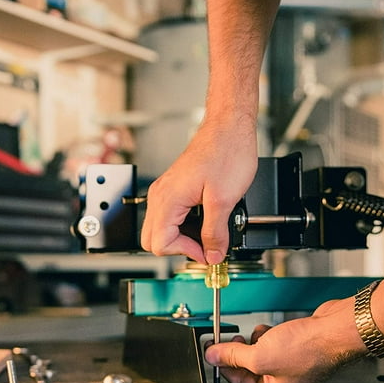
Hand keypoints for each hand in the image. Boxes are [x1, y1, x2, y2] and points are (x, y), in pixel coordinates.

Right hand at [140, 116, 257, 263]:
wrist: (230, 127)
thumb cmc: (227, 152)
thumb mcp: (224, 200)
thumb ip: (215, 232)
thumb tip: (212, 254)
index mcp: (168, 198)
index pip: (160, 243)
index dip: (186, 252)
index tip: (208, 250)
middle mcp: (161, 195)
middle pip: (153, 240)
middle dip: (180, 248)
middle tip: (206, 245)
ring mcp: (166, 192)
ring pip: (162, 229)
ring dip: (184, 237)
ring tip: (210, 232)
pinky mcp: (176, 189)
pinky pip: (172, 217)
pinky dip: (187, 225)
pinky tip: (207, 221)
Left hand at [204, 298, 366, 382]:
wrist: (336, 329)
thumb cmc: (309, 350)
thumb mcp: (259, 355)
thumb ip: (233, 356)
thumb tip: (213, 356)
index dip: (224, 366)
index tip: (212, 351)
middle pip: (250, 369)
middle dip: (239, 353)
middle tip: (229, 340)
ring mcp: (293, 366)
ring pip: (262, 354)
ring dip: (254, 342)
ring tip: (256, 335)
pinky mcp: (298, 348)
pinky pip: (274, 343)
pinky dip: (268, 335)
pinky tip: (269, 330)